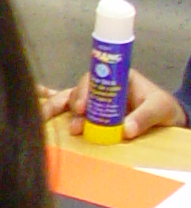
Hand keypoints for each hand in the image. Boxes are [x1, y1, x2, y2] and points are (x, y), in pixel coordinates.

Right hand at [39, 67, 186, 139]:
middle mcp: (101, 89)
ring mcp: (95, 103)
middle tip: (58, 118)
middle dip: (62, 103)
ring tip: (62, 129)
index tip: (81, 108)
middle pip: (74, 91)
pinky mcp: (93, 117)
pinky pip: (69, 112)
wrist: (169, 117)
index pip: (92, 79)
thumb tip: (126, 130)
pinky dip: (52, 112)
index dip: (83, 92)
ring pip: (68, 103)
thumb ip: (145, 117)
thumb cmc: (164, 107)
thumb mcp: (159, 108)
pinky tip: (38, 117)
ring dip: (59, 114)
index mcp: (115, 78)